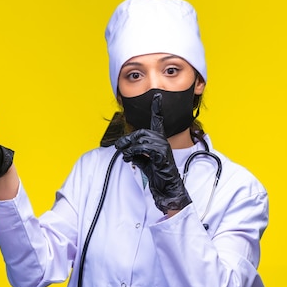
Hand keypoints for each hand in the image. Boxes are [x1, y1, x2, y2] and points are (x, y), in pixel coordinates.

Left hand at [115, 94, 190, 213]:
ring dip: (128, 146)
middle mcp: (163, 142)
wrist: (168, 191)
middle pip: (142, 132)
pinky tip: (129, 158)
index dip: (157, 109)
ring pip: (141, 139)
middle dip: (128, 138)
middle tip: (119, 146)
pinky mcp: (162, 155)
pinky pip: (144, 148)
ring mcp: (163, 148)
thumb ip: (138, 155)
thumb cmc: (159, 178)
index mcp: (160, 142)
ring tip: (123, 154)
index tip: (158, 96)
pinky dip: (133, 152)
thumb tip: (129, 153)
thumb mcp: (145, 164)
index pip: (158, 122)